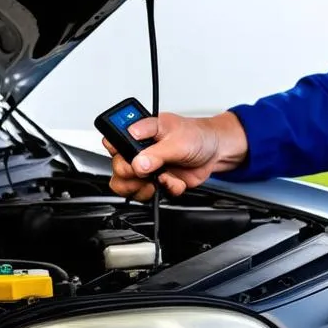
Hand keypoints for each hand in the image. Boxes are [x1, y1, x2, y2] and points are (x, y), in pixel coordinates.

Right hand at [103, 110, 248, 201]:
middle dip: (133, 175)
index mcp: (139, 133)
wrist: (216, 151)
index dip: (117, 153)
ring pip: (129, 187)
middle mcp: (139, 151)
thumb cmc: (197, 135)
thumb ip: (156, 153)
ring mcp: (147, 168)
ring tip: (161, 178)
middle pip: (118, 170)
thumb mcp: (177, 139)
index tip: (131, 158)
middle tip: (148, 170)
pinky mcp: (158, 182)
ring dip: (145, 187)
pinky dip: (166, 189)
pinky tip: (175, 180)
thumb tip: (138, 163)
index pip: (112, 143)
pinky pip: (152, 195)